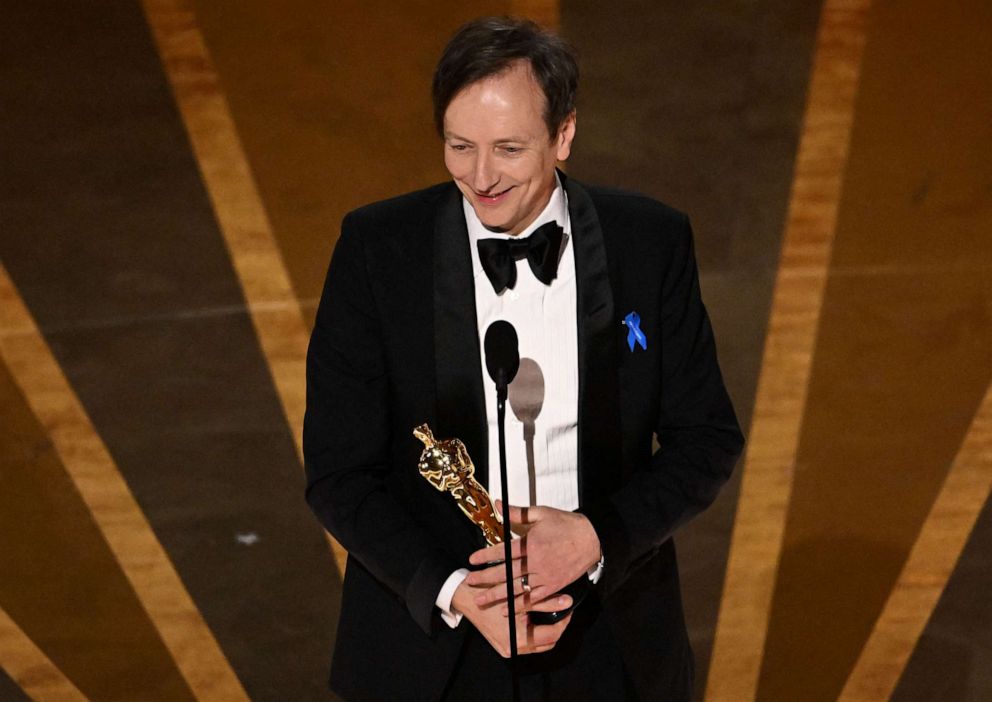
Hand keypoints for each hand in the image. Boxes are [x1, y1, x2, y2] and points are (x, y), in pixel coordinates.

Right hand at [452, 580, 572, 656]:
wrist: (466, 597)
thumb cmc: (490, 594)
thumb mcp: (519, 596)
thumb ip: (545, 601)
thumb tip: (568, 602)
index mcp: (517, 638)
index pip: (551, 636)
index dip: (563, 623)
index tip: (568, 610)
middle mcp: (512, 648)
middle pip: (546, 644)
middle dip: (556, 628)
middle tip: (562, 612)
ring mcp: (507, 649)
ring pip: (537, 644)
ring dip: (545, 630)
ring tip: (550, 613)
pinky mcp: (503, 645)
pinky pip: (526, 643)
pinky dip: (533, 632)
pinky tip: (535, 618)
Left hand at [465, 502, 600, 608]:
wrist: (591, 538)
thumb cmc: (565, 524)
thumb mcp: (541, 513)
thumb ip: (518, 512)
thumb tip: (498, 504)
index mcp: (531, 543)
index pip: (502, 551)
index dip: (485, 556)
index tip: (471, 560)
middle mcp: (535, 562)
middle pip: (505, 572)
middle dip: (485, 578)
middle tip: (469, 582)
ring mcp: (545, 576)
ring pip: (516, 588)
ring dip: (497, 595)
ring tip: (481, 601)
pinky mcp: (553, 586)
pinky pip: (534, 599)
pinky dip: (519, 606)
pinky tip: (506, 611)